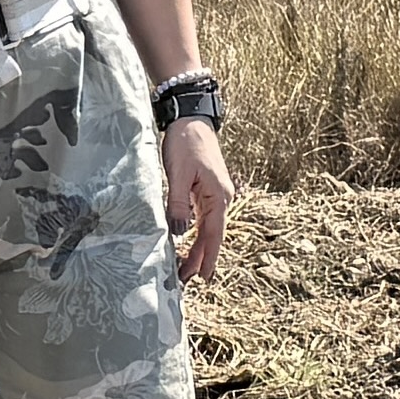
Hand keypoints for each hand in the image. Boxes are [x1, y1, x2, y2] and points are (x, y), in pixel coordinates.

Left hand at [158, 119, 236, 281]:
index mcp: (218, 196)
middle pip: (212, 235)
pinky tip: (187, 243)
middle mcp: (221, 198)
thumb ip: (178, 204)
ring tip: (187, 268)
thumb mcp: (178, 174)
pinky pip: (202, 218)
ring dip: (198, 248)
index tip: (201, 277)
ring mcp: (215, 194)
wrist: (191, 119)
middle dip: (201, 258)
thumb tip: (178, 233)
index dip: (207, 257)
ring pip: (207, 228)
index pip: (213, 234)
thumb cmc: (186, 143)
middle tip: (188, 279)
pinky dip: (196, 233)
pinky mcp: (206, 190)